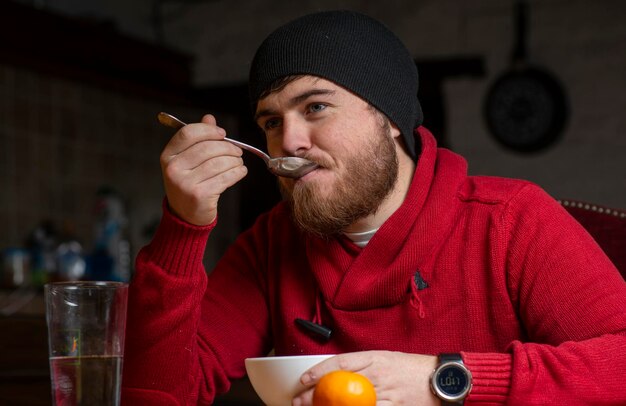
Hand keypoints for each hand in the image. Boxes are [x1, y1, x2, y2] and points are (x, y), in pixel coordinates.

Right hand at [160, 114, 247, 224]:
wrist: (186, 215)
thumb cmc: (190, 183)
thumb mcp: (188, 160)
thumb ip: (198, 138)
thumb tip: (209, 118)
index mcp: (168, 156)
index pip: (188, 133)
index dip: (208, 130)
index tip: (222, 134)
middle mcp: (173, 169)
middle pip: (207, 147)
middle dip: (228, 147)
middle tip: (237, 151)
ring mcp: (185, 183)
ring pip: (219, 162)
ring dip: (234, 161)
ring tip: (238, 162)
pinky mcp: (199, 195)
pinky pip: (225, 178)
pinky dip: (237, 172)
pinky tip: (241, 171)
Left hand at [292, 351, 438, 405]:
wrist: (443, 380)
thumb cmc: (413, 369)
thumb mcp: (386, 359)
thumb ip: (363, 366)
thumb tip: (336, 374)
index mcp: (376, 358)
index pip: (342, 363)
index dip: (320, 371)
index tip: (304, 379)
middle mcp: (379, 375)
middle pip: (341, 386)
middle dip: (316, 395)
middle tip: (299, 401)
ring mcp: (388, 395)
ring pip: (353, 405)